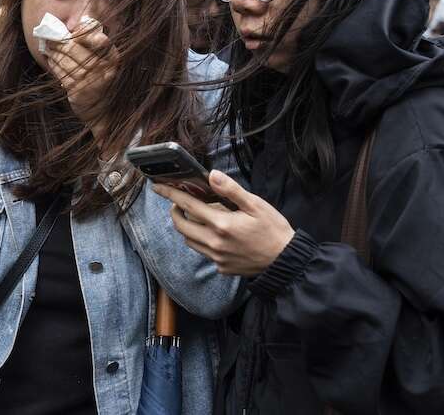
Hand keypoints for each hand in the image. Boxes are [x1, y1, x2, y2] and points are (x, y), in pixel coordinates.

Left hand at [46, 26, 114, 138]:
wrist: (103, 112)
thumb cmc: (102, 80)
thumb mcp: (107, 62)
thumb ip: (97, 42)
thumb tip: (82, 20)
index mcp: (114, 59)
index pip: (100, 40)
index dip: (85, 32)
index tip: (74, 29)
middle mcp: (104, 70)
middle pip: (75, 48)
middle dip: (59, 40)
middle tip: (49, 35)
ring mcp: (90, 82)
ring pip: (65, 60)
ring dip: (53, 51)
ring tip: (47, 46)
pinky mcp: (78, 91)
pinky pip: (60, 73)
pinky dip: (53, 64)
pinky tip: (50, 59)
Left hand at [152, 170, 294, 276]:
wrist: (285, 260)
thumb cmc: (273, 229)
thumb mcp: (255, 205)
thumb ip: (230, 190)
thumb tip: (211, 176)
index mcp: (221, 224)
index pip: (187, 205)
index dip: (170, 194)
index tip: (158, 187)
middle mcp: (214, 243)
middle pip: (181, 226)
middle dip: (175, 212)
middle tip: (180, 202)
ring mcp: (216, 258)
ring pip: (189, 241)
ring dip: (187, 227)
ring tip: (197, 217)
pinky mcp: (221, 268)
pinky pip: (203, 252)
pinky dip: (202, 241)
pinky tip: (215, 235)